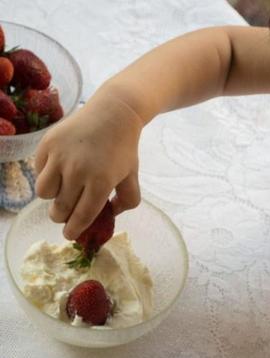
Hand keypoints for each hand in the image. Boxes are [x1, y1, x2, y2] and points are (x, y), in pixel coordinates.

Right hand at [34, 91, 142, 239]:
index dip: (74, 230)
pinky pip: (39, 172)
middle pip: (60, 209)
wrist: (113, 113)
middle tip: (66, 215)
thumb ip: (127, 201)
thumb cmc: (124, 148)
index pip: (82, 216)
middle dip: (62, 217)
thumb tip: (109, 215)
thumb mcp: (132, 177)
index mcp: (101, 183)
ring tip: (63, 191)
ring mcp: (60, 157)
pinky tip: (60, 170)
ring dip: (53, 198)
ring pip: (44, 193)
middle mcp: (78, 172)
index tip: (70, 235)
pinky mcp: (47, 145)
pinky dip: (47, 177)